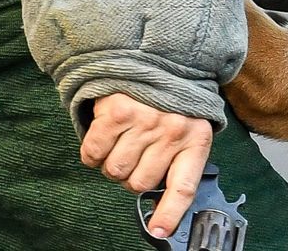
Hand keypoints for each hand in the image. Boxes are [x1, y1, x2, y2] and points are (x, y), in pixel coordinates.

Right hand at [80, 93, 213, 239]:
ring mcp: (144, 121)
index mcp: (194, 139)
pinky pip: (94, 152)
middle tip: (134, 155)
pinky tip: (103, 137)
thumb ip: (177, 163)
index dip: (169, 214)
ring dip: (111, 164)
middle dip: (131, 177)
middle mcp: (171, 131)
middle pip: (139, 184)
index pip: (183, 187)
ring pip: (116, 171)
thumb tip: (160, 208)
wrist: (155, 57)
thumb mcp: (187, 128)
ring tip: (121, 142)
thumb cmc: (170, 101)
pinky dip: (92, 153)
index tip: (159, 231)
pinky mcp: (117, 111)